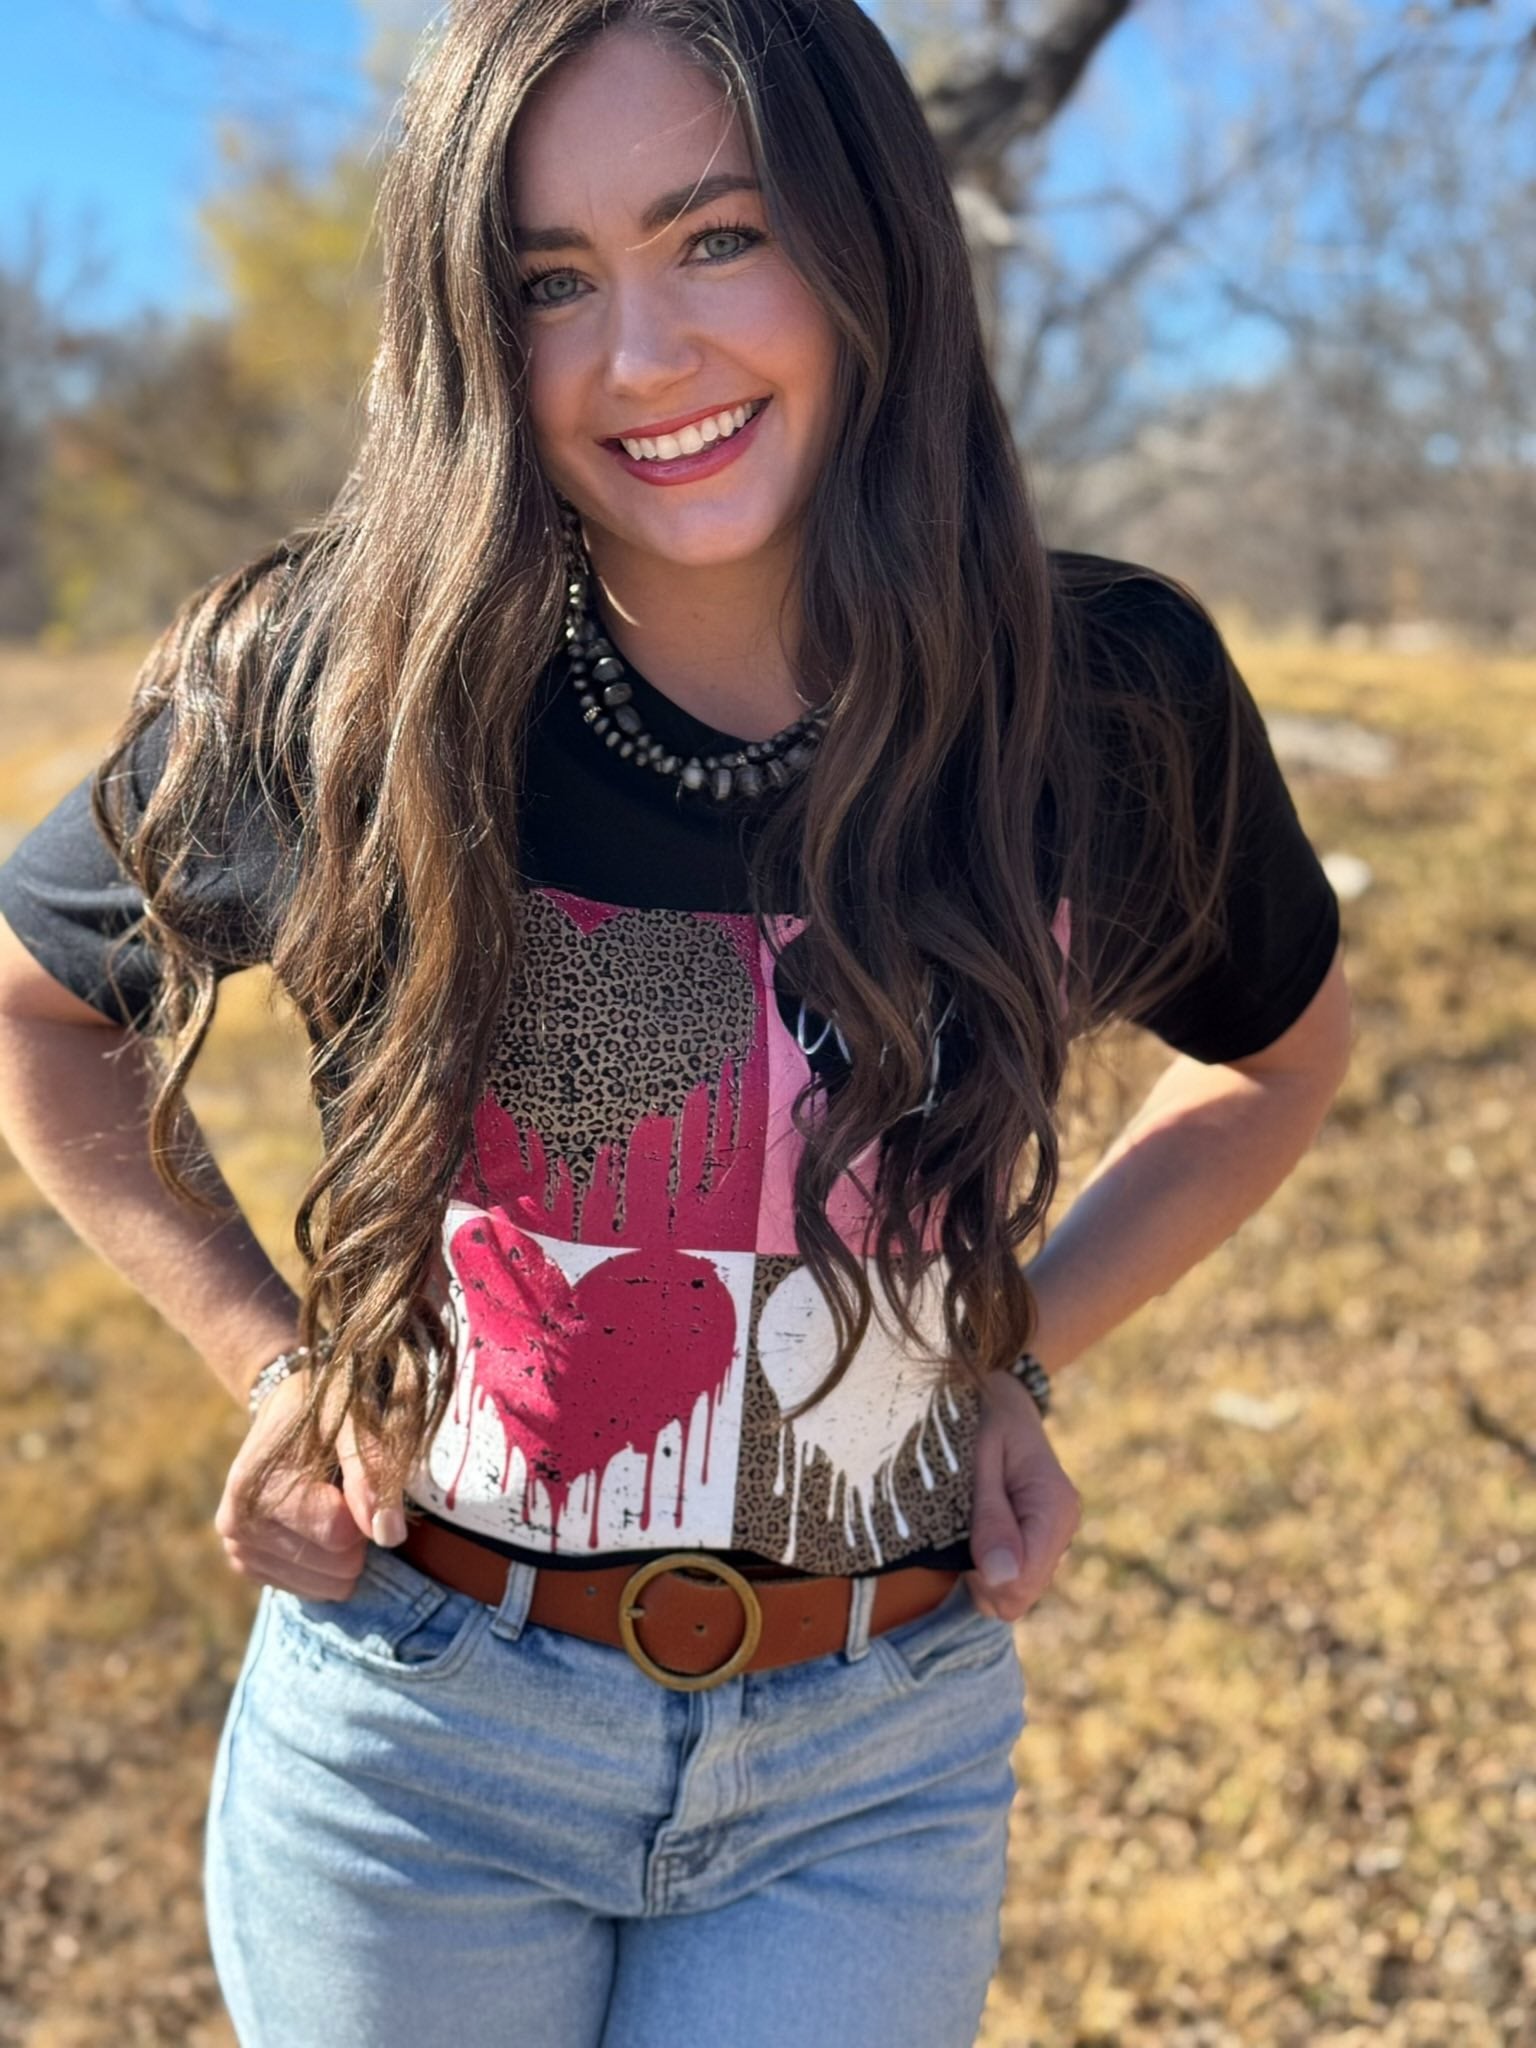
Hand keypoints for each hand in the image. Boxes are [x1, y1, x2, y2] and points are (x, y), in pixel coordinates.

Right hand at [213, 1368, 407, 1601]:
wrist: (285, 1410)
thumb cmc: (326, 1410)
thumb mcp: (354, 1421)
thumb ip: (372, 1471)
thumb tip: (388, 1535)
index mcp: (255, 1486)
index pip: (338, 1534)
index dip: (366, 1510)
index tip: (358, 1481)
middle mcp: (236, 1523)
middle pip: (336, 1565)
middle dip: (356, 1534)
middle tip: (345, 1492)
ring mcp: (238, 1549)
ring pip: (327, 1585)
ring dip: (342, 1550)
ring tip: (329, 1504)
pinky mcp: (248, 1565)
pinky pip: (311, 1590)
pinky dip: (326, 1563)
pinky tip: (315, 1524)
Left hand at [965, 1369, 1081, 1623]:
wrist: (1001, 1397)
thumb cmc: (983, 1420)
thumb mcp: (980, 1461)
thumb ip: (991, 1519)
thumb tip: (1000, 1578)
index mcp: (1054, 1508)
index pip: (1023, 1584)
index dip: (985, 1579)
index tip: (960, 1547)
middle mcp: (1063, 1527)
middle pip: (1019, 1596)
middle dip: (983, 1580)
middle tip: (959, 1536)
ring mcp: (1055, 1535)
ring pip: (1016, 1592)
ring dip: (984, 1574)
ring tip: (966, 1530)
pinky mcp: (1042, 1539)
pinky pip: (1015, 1578)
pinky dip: (989, 1568)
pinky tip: (977, 1536)